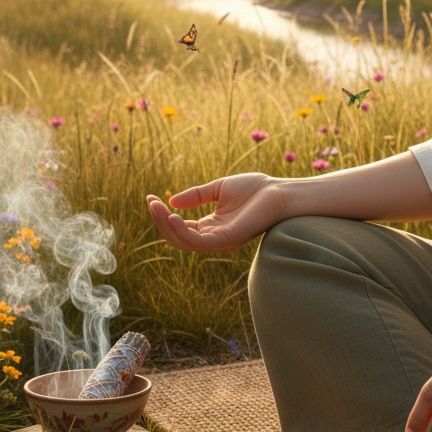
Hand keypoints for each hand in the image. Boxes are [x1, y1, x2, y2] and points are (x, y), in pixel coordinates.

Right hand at [146, 173, 287, 252]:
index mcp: (212, 226)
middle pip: (178, 237)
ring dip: (167, 226)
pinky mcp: (228, 240)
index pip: (181, 228)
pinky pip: (199, 242)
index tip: (151, 199)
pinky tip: (173, 217)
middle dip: (161, 221)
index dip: (164, 215)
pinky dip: (183, 232)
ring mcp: (221, 241)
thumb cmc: (255, 189)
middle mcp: (215, 237)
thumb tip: (172, 202)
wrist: (280, 191)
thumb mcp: (218, 189)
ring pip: (185, 242)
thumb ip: (196, 196)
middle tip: (151, 203)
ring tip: (158, 209)